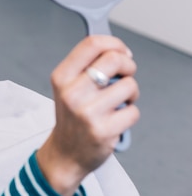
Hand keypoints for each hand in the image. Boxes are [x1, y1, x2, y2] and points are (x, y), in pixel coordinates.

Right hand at [37, 36, 139, 195]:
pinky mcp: (102, 130)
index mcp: (61, 76)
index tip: (122, 51)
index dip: (114, 43)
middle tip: (125, 74)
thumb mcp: (67, 86)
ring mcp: (86, 112)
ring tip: (119, 101)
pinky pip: (133, 111)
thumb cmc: (72, 116)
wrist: (65, 152)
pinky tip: (117, 118)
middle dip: (128, 65)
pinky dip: (130, 114)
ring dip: (131, 93)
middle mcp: (71, 92)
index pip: (91, 44)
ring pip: (128, 86)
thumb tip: (118, 49)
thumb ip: (86, 65)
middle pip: (113, 59)